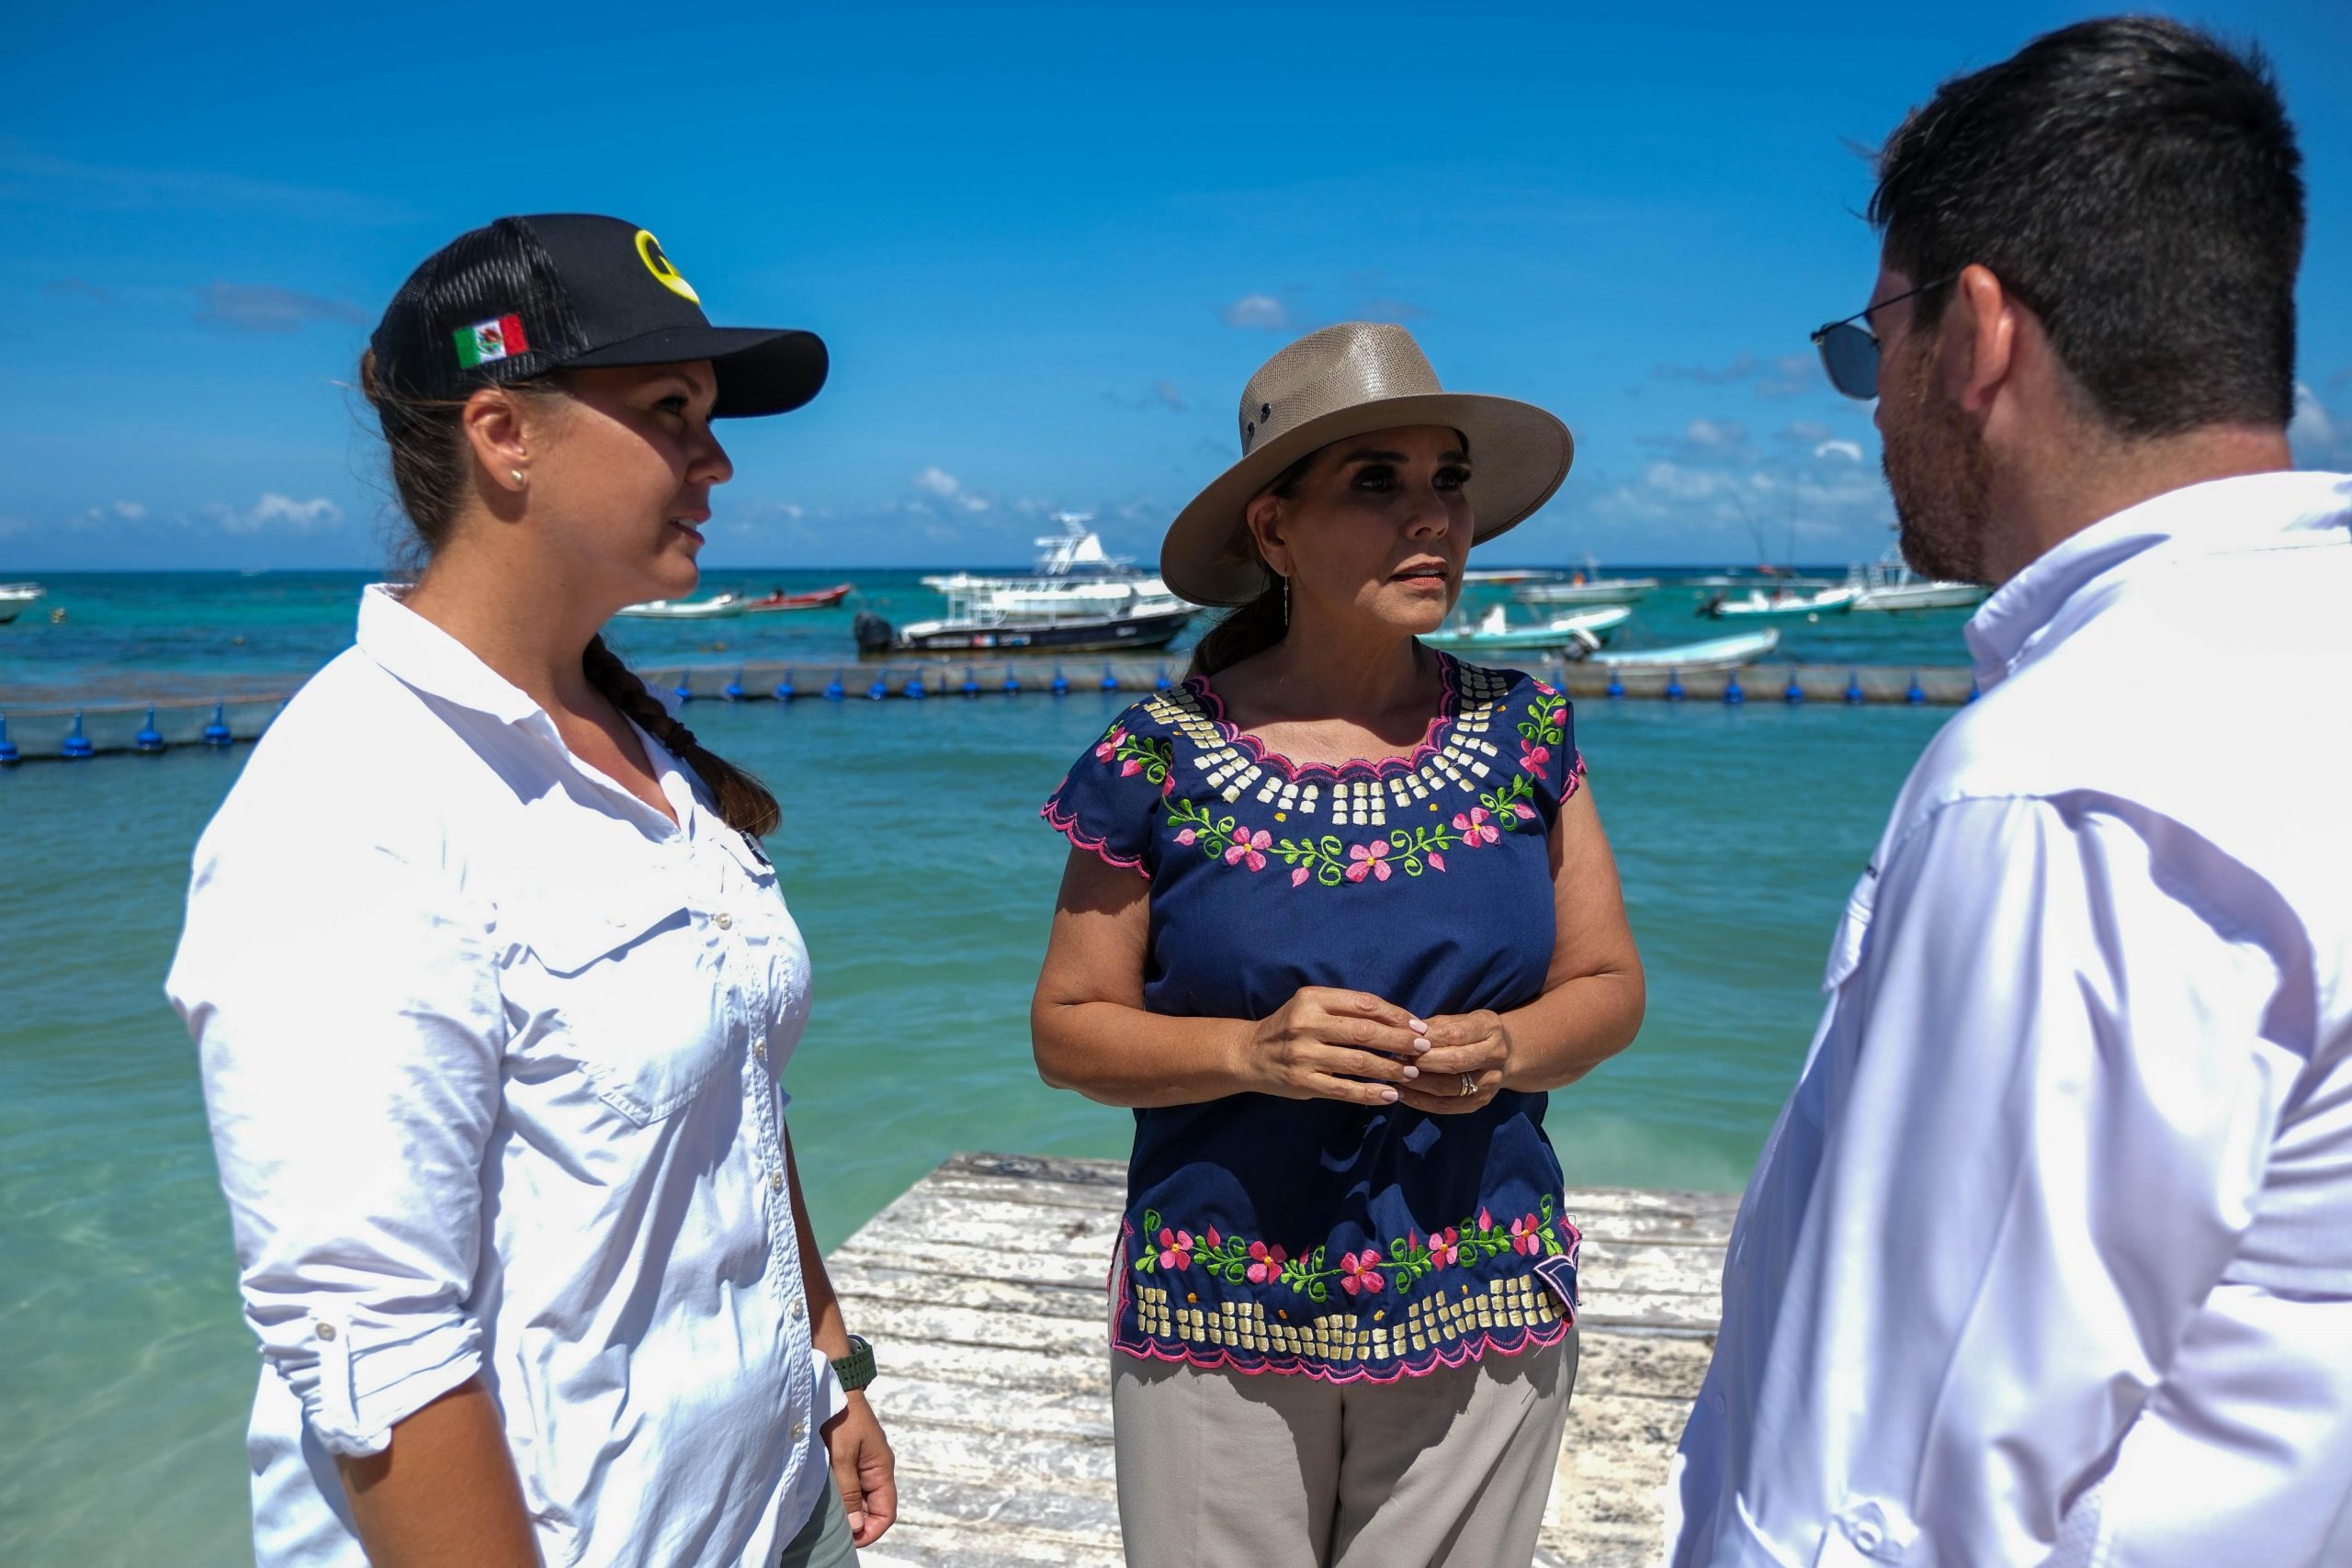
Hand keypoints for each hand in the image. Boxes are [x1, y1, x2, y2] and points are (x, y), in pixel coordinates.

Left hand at [820, 1391, 895, 1547]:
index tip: (850, 1539)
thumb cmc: (840, 1419)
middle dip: (857, 1521)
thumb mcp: (842, 1458)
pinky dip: (842, 1494)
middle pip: (873, 1507)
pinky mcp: (851, 1456)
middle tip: (833, 1529)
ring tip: (827, 1513)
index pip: (886, 1512)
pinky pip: (851, 1484)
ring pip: (861, 1497)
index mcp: (882, 1469)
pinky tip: (826, 1496)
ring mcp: (864, 1462)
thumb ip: (849, 1492)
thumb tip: (856, 1525)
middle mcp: (876, 1468)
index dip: (871, 1530)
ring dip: (847, 1507)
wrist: (835, 1385)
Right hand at [1236, 987, 1429, 1106]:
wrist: (1249, 1053)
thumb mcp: (1312, 1005)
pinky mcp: (1303, 1082)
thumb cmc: (1290, 1027)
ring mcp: (1304, 1055)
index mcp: (1313, 999)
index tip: (1418, 1025)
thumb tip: (1397, 1019)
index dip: (1395, 1015)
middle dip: (1399, 1041)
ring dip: (1390, 1068)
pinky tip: (1390, 1095)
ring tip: (1412, 1071)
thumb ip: (1346, 1008)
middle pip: (1364, 1032)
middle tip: (1423, 1048)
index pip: (1363, 1004)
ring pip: (1358, 1062)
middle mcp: (1307, 1025)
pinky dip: (1370, 1093)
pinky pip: (1343, 1089)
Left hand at [1397, 1010, 1511, 1114]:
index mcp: (1490, 1028)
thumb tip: (1405, 1033)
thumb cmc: (1471, 1033)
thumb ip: (1434, 1026)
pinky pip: (1446, 1106)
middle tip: (1398, 1059)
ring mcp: (1490, 1081)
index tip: (1403, 1039)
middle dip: (1422, 1061)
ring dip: (1417, 1083)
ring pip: (1448, 1086)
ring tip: (1396, 1076)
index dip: (1426, 1039)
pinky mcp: (1480, 1101)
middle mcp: (1495, 1055)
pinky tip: (1402, 1094)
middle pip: (1455, 1062)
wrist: (1506, 1055)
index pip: (1455, 1034)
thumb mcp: (1458, 1020)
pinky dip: (1420, 1101)